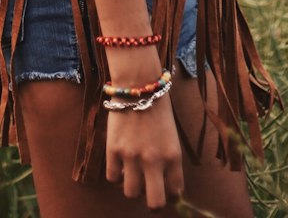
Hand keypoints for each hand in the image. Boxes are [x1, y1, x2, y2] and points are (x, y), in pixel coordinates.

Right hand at [106, 95, 184, 209]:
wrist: (138, 84)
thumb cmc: (158, 108)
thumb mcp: (171, 135)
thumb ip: (168, 159)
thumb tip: (161, 182)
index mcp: (174, 156)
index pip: (176, 193)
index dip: (171, 195)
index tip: (167, 191)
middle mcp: (154, 160)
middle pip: (154, 203)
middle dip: (153, 202)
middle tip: (149, 192)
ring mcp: (132, 157)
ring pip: (131, 193)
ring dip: (132, 186)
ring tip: (132, 174)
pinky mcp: (114, 150)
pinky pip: (112, 178)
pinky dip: (116, 174)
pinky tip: (120, 164)